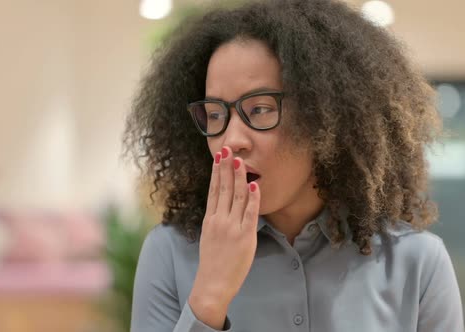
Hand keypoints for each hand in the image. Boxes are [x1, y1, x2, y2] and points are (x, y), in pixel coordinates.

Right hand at [188, 146, 260, 327]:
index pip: (214, 189)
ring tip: (241, 160)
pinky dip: (252, 198)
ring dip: (239, 177)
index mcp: (210, 219)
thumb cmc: (213, 263)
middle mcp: (220, 220)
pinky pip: (250, 213)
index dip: (217, 171)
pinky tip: (254, 185)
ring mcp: (232, 228)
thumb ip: (217, 220)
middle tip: (228, 149)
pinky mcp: (245, 236)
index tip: (219, 156)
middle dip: (227, 167)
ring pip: (237, 196)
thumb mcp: (209, 237)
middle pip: (224, 188)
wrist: (212, 284)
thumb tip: (223, 205)